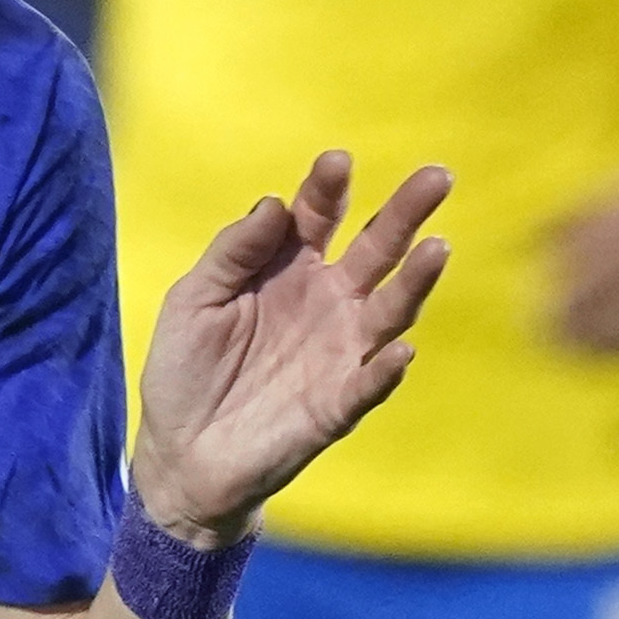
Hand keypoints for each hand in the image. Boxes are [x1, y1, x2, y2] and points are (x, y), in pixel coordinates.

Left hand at [127, 150, 453, 541]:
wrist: (180, 455)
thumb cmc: (186, 370)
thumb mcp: (194, 301)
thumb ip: (233, 253)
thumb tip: (275, 204)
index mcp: (289, 268)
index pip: (319, 216)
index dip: (328, 189)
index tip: (336, 162)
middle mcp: (326, 302)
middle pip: (375, 249)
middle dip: (405, 213)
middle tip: (437, 176)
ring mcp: (338, 352)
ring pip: (388, 310)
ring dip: (415, 281)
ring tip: (437, 248)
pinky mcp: (337, 405)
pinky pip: (368, 384)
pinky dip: (386, 369)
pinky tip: (401, 350)